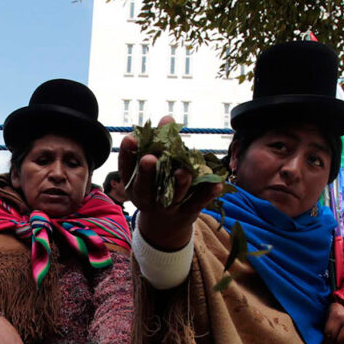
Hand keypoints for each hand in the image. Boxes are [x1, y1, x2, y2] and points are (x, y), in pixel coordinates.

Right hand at [120, 115, 223, 251]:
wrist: (165, 225)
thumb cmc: (156, 187)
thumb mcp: (152, 168)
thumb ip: (158, 143)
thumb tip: (167, 118)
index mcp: (133, 185)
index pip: (126, 169)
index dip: (127, 154)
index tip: (131, 139)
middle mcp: (147, 198)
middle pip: (145, 187)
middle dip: (146, 173)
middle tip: (149, 159)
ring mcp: (167, 208)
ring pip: (173, 196)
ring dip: (179, 183)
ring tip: (183, 171)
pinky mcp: (187, 213)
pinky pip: (198, 203)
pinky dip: (207, 194)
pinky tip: (216, 183)